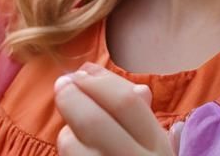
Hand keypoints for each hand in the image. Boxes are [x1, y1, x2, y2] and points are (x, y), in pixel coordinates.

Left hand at [53, 62, 183, 155]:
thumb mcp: (153, 149)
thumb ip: (139, 115)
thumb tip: (111, 76)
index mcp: (158, 149)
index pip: (126, 102)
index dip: (99, 80)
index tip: (83, 71)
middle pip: (93, 119)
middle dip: (71, 95)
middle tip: (62, 86)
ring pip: (71, 146)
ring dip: (66, 133)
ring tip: (73, 134)